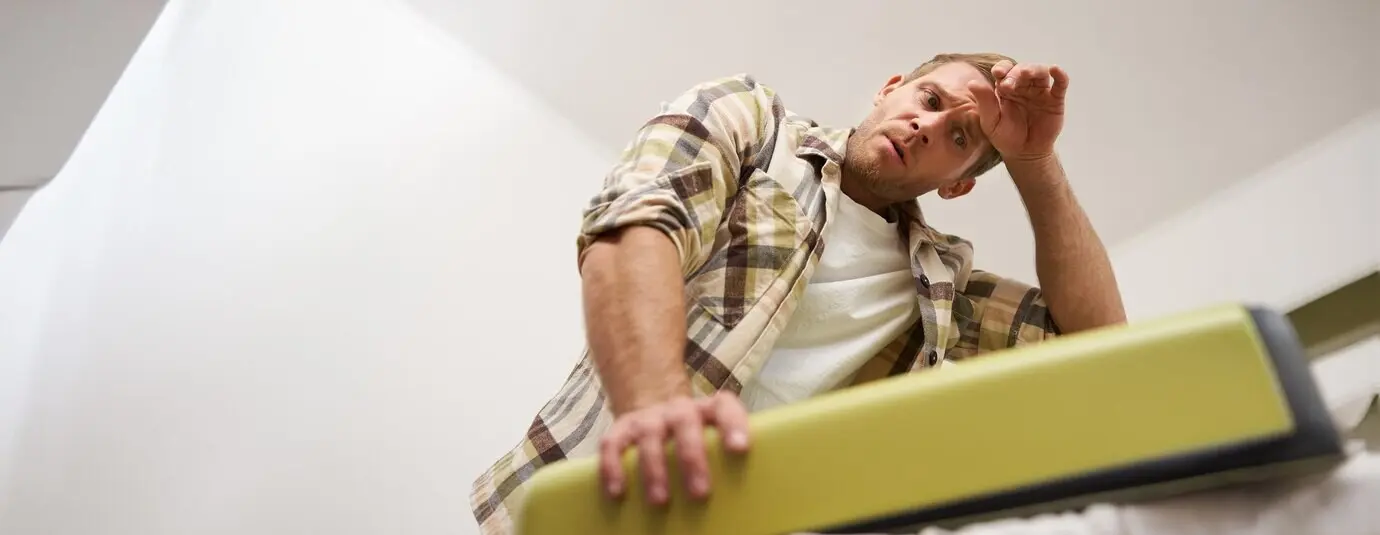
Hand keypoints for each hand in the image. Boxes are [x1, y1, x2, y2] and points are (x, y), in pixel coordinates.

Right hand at [599, 392, 749, 504]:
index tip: (740, 448)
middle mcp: (678, 409)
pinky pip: (613, 444)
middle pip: (685, 424)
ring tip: (661, 500)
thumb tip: (748, 503)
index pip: (724, 407)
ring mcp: (648, 418)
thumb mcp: (713, 440)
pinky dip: (613, 467)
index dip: (733, 425)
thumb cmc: (695, 440)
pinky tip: (618, 492)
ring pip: (649, 435)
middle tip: (700, 493)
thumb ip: (727, 458)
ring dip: (654, 468)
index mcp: (708, 410)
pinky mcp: (622, 429)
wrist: (656, 413)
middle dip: (691, 458)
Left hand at [969, 60, 1068, 162]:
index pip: (1004, 70)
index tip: (998, 73)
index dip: (1002, 68)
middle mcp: (1023, 86)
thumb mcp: (991, 122)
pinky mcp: (1055, 100)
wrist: (1024, 154)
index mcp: (1005, 87)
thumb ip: (984, 102)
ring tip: (1026, 73)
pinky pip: (1060, 84)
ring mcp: (1040, 91)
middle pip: (1022, 70)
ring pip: (1040, 72)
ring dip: (1033, 70)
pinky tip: (1055, 70)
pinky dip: (1060, 75)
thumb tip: (972, 82)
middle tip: (1008, 84)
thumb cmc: (1005, 137)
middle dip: (1015, 73)